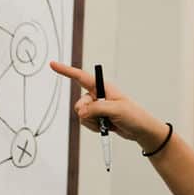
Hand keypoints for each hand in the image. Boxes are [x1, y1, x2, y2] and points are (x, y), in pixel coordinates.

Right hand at [49, 61, 169, 151]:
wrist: (140, 129)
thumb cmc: (134, 115)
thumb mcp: (116, 110)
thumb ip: (97, 109)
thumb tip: (81, 113)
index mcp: (103, 87)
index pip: (81, 77)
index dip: (66, 71)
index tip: (53, 65)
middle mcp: (97, 95)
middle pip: (79, 104)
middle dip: (87, 113)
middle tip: (102, 117)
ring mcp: (97, 107)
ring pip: (82, 116)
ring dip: (92, 123)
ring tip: (108, 122)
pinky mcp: (97, 118)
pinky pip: (86, 123)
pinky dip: (94, 128)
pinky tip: (106, 127)